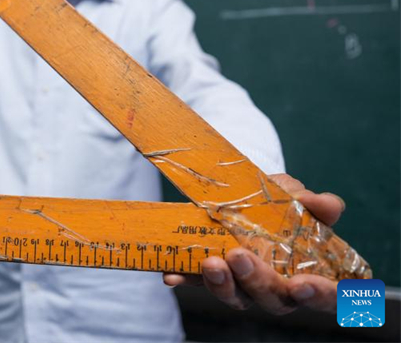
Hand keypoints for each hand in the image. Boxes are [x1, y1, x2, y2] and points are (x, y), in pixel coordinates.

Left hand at [163, 173, 345, 313]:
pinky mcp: (213, 278)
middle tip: (239, 256)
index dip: (319, 296)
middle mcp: (277, 288)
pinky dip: (185, 279)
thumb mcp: (298, 200)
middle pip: (273, 299)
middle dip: (256, 281)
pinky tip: (171, 276)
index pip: (327, 297)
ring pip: (236, 298)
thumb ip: (314, 204)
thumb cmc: (283, 209)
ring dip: (222, 284)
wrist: (246, 202)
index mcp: (309, 275)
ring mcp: (243, 287)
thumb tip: (321, 203)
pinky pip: (198, 284)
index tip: (302, 285)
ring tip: (211, 262)